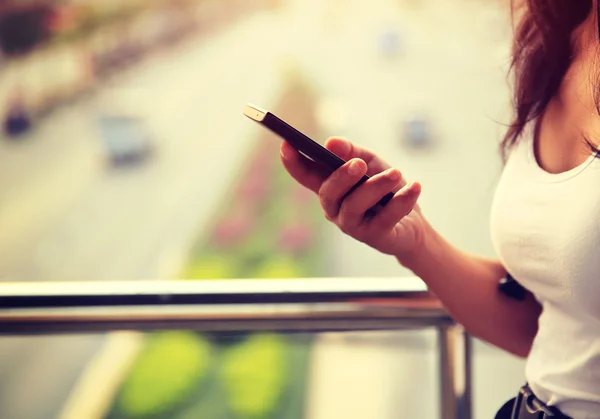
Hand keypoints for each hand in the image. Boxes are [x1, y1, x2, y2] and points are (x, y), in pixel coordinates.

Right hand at [280, 137, 425, 258]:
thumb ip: (352, 152)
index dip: (294, 163)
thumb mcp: (371, 164)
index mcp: (330, 189)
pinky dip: (402, 201)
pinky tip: (415, 187)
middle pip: (327, 193)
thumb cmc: (386, 190)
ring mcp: (353, 225)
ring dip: (375, 187)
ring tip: (395, 174)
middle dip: (341, 177)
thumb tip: (332, 143)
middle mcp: (335, 209)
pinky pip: (385, 218)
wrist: (412, 224)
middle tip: (359, 163)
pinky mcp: (375, 237)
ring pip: (355, 205)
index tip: (286, 145)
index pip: (306, 176)